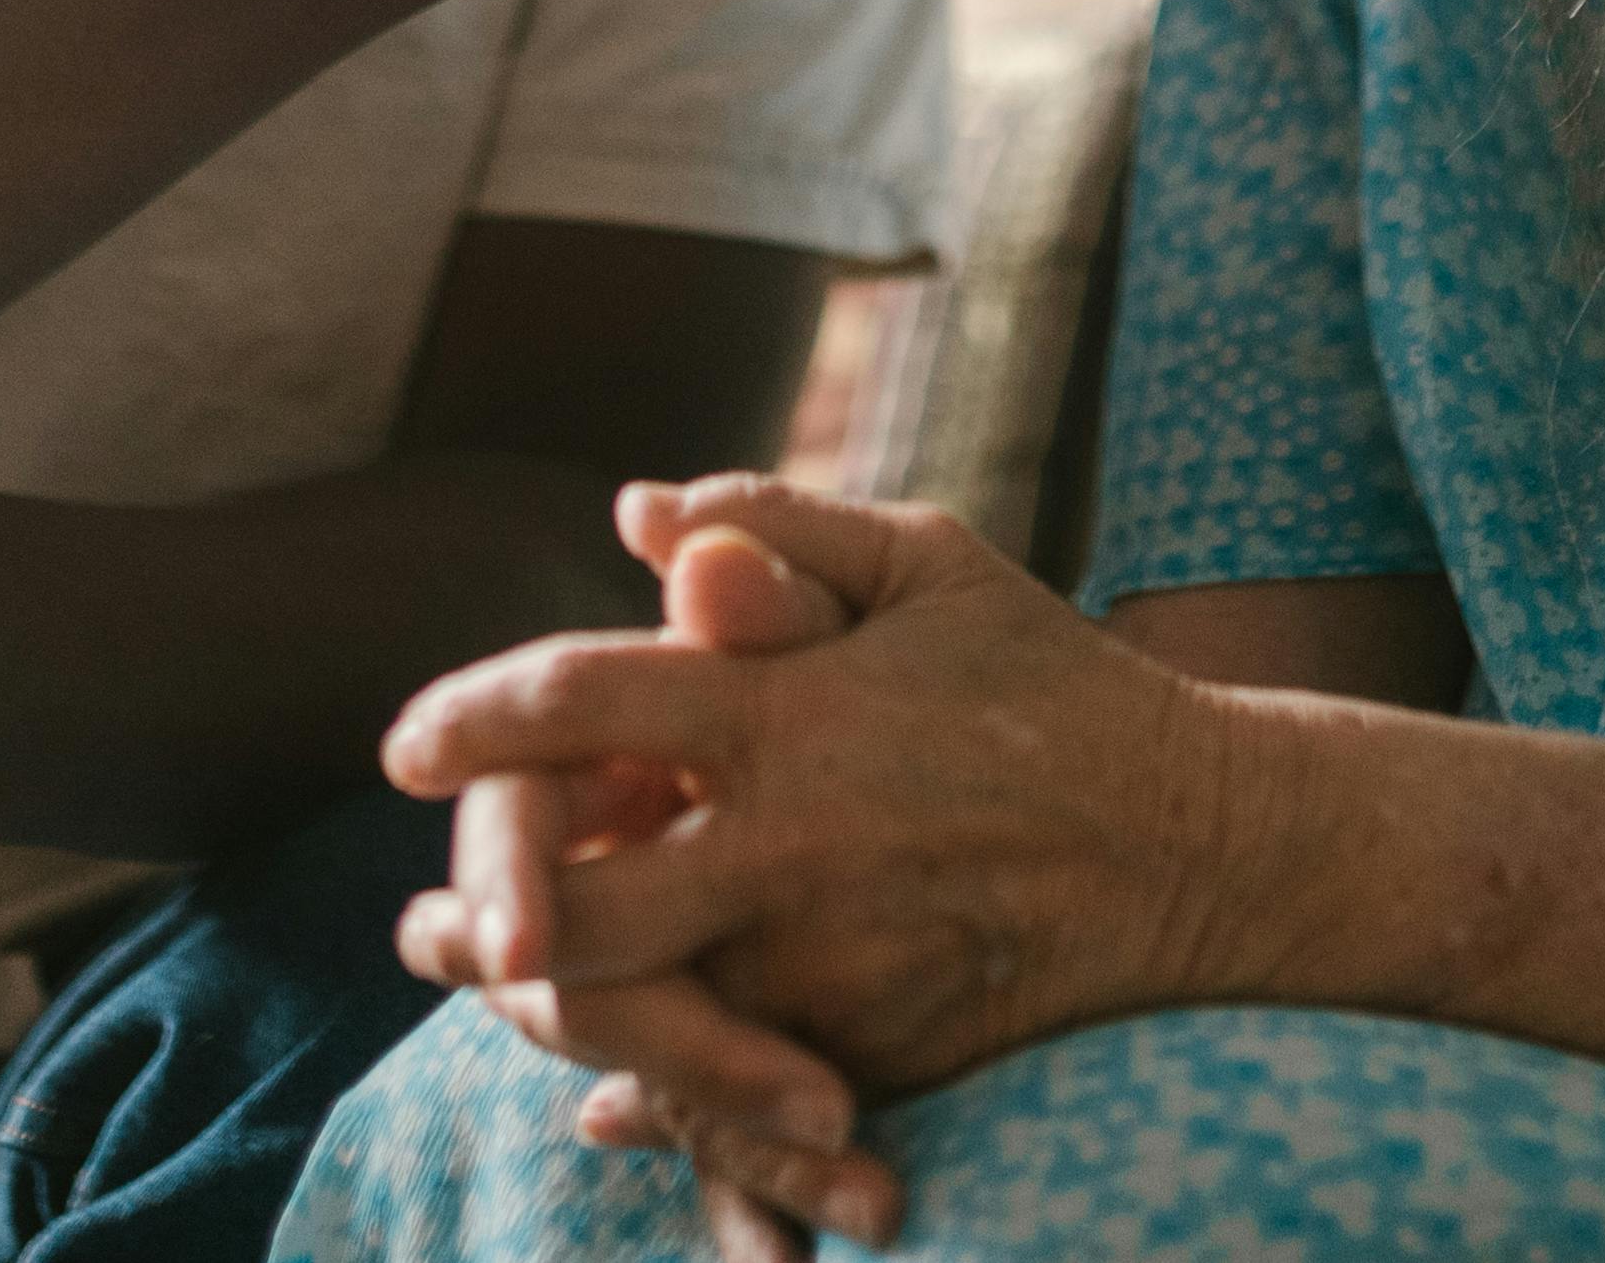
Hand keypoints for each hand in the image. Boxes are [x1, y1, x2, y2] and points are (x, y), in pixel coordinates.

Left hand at [388, 479, 1255, 1114]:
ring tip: (487, 982)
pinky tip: (595, 1076)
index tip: (400, 746)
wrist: (1204, 849)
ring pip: (641, 1017)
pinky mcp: (875, 1049)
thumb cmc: (1055, 683)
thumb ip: (777, 524)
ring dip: (542, 1008)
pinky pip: (732, 1092)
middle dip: (482, 915)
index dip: (474, 719)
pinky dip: (657, 1091)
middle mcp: (800, 845)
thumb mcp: (933, 564)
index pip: (586, 703)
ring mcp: (835, 964)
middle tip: (423, 919)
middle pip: (581, 904)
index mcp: (798, 710)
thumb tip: (631, 512)